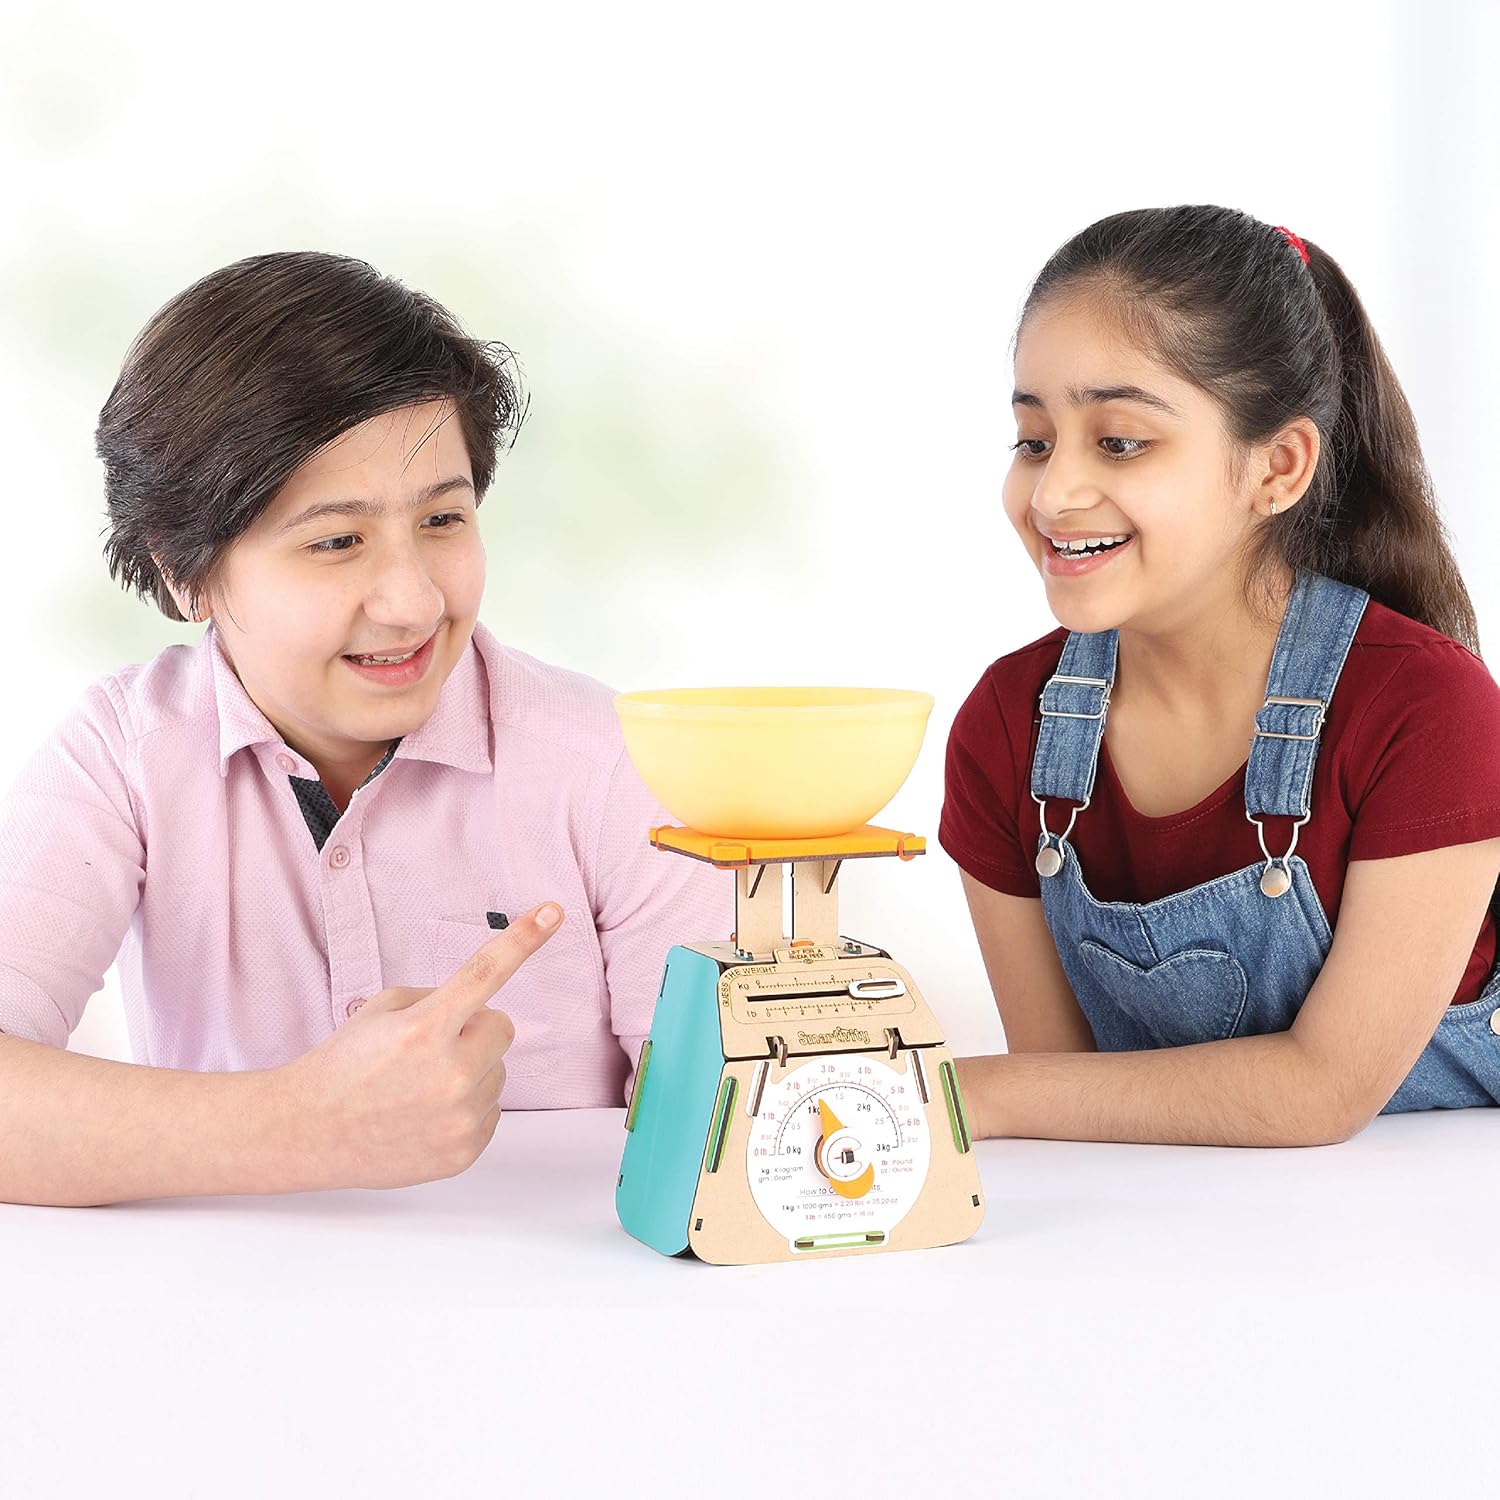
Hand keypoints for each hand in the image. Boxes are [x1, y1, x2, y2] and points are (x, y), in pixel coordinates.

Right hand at [282, 902, 563, 1188]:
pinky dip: (466, 1106)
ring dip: (470, 1071)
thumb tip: (481, 1012)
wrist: (308, 1132)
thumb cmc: (344, 1065)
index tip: (552, 912)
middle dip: (474, 1029)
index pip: (485, 972)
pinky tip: (425, 1113)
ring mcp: (460, 1117)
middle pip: (502, 1027)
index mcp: (424, 1028)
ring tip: (418, 1086)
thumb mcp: (382, 1009)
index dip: (523, 939)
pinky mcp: (465, 1150)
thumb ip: (438, 999)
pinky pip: (492, 1110)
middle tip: (430, 1046)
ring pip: (498, 1071)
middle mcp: (449, 1073)